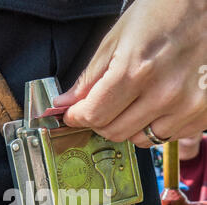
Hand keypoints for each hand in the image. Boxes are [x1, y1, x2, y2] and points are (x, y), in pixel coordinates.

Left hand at [54, 0, 206, 147]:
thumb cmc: (166, 11)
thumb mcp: (119, 37)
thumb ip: (90, 77)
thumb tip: (65, 104)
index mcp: (137, 70)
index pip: (95, 115)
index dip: (77, 116)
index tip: (73, 114)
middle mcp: (163, 93)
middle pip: (114, 132)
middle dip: (99, 122)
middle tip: (100, 107)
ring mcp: (186, 107)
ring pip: (140, 139)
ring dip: (128, 126)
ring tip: (133, 102)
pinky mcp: (202, 114)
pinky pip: (166, 136)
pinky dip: (154, 125)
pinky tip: (157, 104)